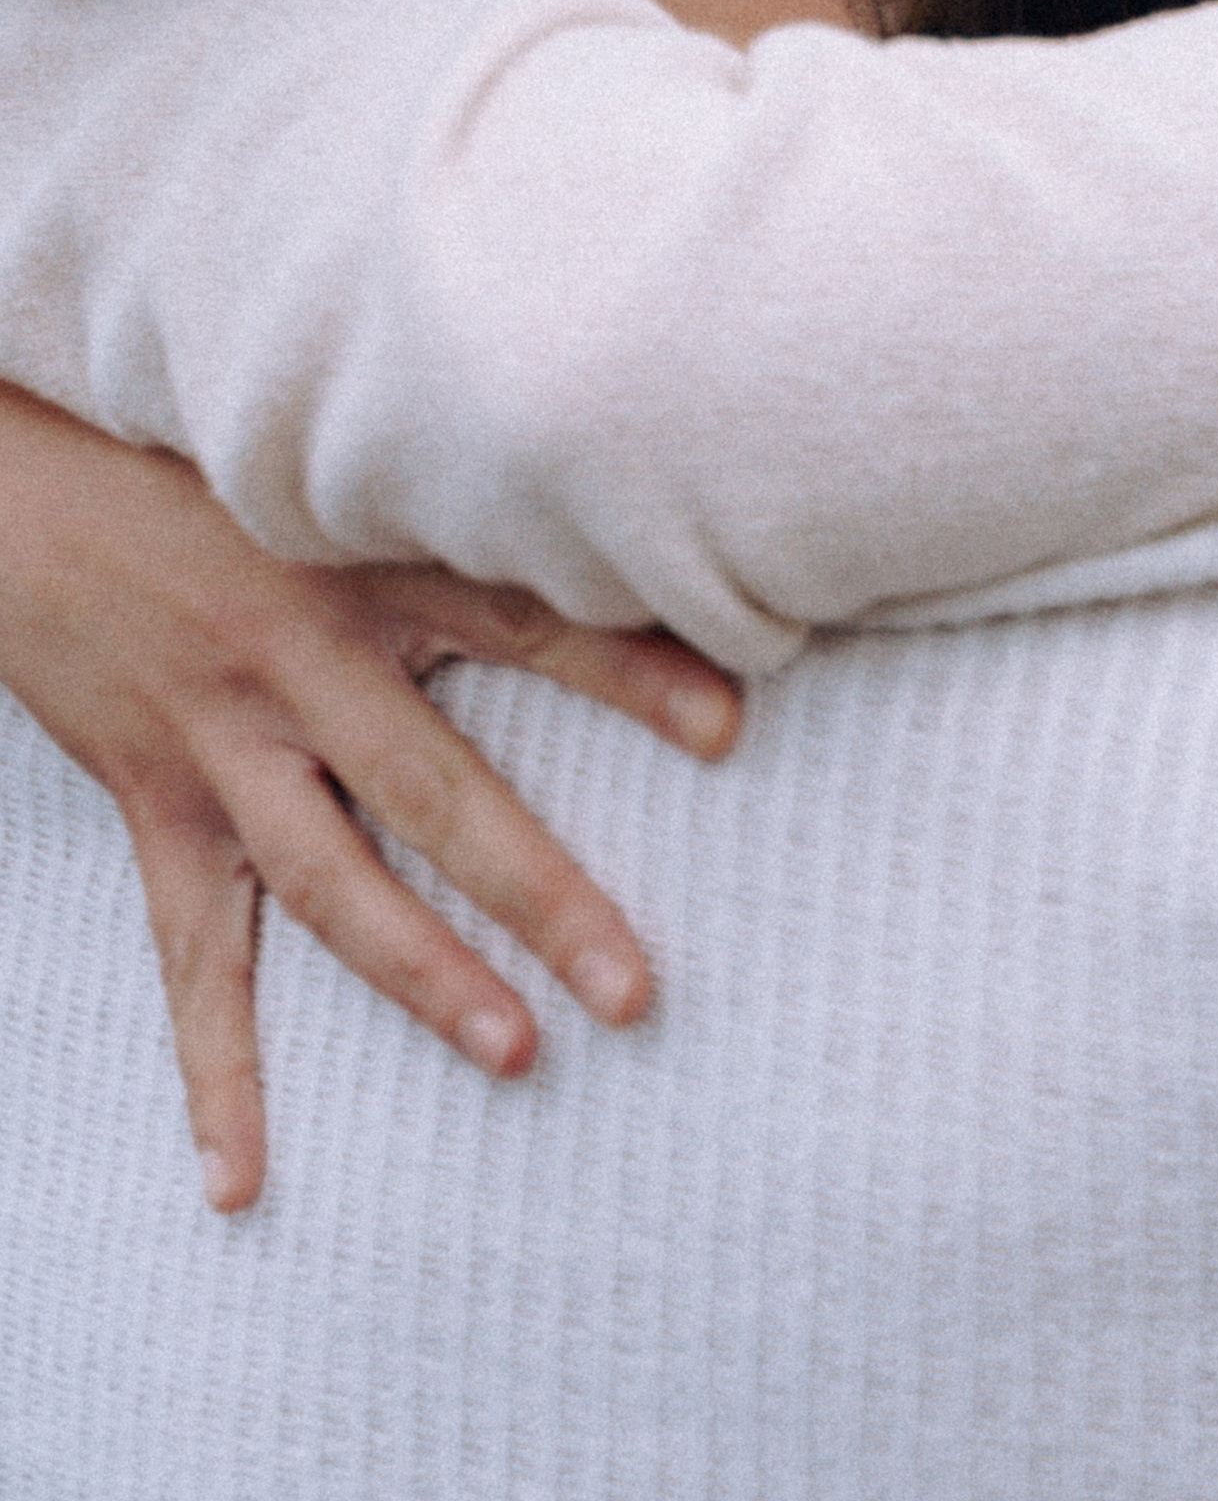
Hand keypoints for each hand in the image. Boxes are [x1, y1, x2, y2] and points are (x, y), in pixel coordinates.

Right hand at [0, 379, 741, 1212]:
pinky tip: (242, 1175)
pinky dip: (215, 1068)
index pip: (522, 619)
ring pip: (331, 883)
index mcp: (369, 566)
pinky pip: (187, 953)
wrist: (30, 479)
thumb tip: (635, 526)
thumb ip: (474, 506)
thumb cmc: (223, 461)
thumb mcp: (352, 466)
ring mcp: (222, 741)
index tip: (729, 724)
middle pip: (437, 791)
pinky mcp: (155, 799)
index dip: (629, 668)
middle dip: (538, 891)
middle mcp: (301, 660)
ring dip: (421, 976)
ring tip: (515, 1054)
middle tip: (634, 986)